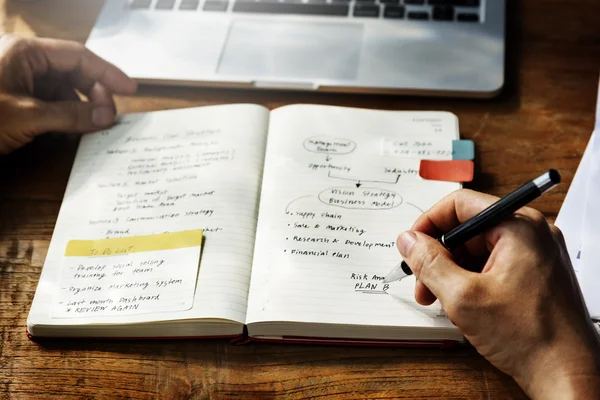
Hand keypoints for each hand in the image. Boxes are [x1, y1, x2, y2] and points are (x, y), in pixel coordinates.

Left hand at [0, 34, 136, 153]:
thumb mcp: (28, 115)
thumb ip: (70, 115)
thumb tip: (107, 118)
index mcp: (25, 52)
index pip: (78, 56)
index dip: (107, 73)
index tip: (130, 90)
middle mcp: (23, 61)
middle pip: (73, 73)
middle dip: (95, 95)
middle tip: (110, 116)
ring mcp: (18, 79)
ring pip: (63, 90)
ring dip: (81, 109)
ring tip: (93, 127)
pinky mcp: (15, 98)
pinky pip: (49, 102)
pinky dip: (65, 117)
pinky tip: (73, 132)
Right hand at [396, 189, 599, 398]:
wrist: (567, 375)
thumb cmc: (531, 338)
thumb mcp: (463, 297)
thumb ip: (429, 263)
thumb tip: (408, 240)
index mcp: (519, 226)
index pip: (461, 204)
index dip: (429, 224)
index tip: (412, 245)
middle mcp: (531, 234)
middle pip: (468, 230)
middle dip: (439, 257)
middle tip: (423, 283)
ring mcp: (536, 254)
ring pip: (478, 250)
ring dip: (453, 272)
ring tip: (441, 300)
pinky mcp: (536, 273)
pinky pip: (493, 265)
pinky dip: (472, 281)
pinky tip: (463, 305)